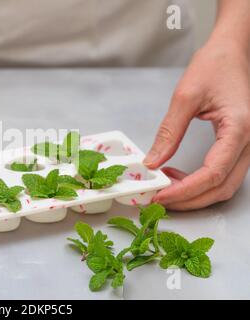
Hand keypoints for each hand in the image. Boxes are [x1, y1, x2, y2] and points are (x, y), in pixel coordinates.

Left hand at [144, 40, 249, 210]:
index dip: (185, 190)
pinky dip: (200, 182)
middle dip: (189, 199)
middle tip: (159, 198)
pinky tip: (178, 175)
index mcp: (240, 128)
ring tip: (165, 186)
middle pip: (222, 187)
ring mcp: (248, 146)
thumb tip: (152, 162)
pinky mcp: (240, 146)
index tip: (161, 196)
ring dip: (195, 193)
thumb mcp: (184, 97)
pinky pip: (223, 174)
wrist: (231, 53)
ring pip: (225, 185)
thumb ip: (169, 133)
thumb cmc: (214, 67)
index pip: (213, 173)